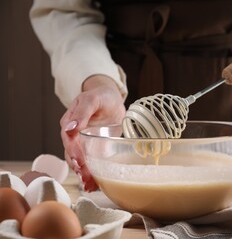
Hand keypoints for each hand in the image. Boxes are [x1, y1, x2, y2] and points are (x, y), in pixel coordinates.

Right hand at [60, 75, 125, 191]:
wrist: (112, 99)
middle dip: (78, 168)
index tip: (79, 161)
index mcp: (70, 122)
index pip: (69, 139)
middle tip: (85, 179)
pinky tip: (96, 185)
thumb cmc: (101, 96)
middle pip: (72, 154)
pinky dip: (93, 174)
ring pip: (80, 161)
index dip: (73, 151)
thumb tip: (70, 128)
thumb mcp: (92, 99)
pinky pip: (91, 162)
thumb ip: (82, 112)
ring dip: (84, 174)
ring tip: (90, 186)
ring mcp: (84, 143)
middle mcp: (75, 135)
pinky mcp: (94, 149)